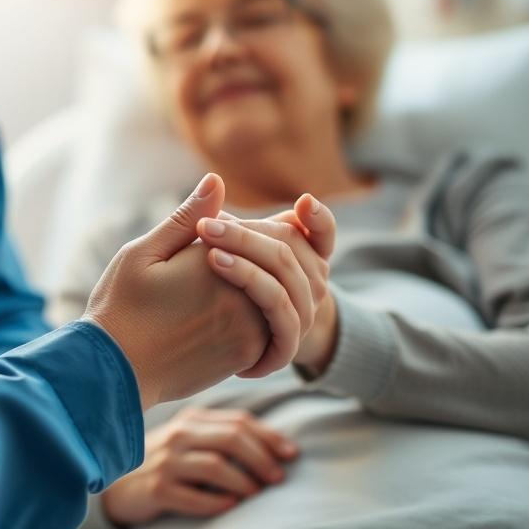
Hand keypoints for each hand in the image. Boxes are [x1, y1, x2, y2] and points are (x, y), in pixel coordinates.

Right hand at [82, 174, 269, 408]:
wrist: (115, 371)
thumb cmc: (120, 307)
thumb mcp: (143, 254)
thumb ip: (187, 219)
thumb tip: (216, 181)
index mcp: (214, 260)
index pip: (264, 230)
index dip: (250, 227)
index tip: (219, 233)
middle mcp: (241, 295)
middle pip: (281, 260)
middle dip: (266, 252)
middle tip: (226, 259)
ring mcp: (250, 328)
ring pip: (284, 292)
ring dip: (270, 283)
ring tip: (231, 284)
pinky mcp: (249, 354)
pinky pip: (277, 325)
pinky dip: (267, 312)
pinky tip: (233, 309)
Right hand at [102, 407, 297, 525]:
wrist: (121, 484)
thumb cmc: (166, 462)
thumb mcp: (191, 441)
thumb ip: (222, 437)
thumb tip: (273, 448)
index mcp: (192, 419)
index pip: (238, 421)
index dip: (269, 437)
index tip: (292, 454)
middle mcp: (179, 435)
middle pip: (231, 438)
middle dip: (262, 458)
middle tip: (278, 478)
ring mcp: (166, 460)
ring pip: (215, 465)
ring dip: (244, 482)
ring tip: (257, 495)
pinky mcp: (156, 488)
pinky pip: (193, 495)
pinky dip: (217, 501)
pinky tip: (231, 507)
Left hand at [193, 194, 335, 377]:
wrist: (219, 347)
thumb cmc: (218, 286)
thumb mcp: (224, 249)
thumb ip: (225, 220)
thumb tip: (212, 182)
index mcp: (304, 257)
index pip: (323, 234)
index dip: (318, 219)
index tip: (303, 202)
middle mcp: (311, 284)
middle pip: (289, 249)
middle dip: (246, 235)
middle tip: (205, 225)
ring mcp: (302, 315)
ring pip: (284, 280)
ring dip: (246, 261)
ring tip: (209, 253)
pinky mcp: (286, 344)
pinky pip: (281, 314)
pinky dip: (254, 287)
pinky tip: (219, 268)